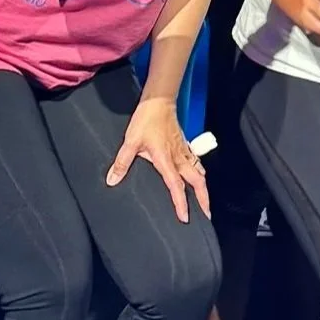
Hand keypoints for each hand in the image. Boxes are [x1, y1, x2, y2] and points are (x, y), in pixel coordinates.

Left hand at [106, 94, 210, 222]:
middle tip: (207, 214)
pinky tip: (199, 176)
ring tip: (206, 200)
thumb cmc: (146, 120)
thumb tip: (112, 180)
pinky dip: (200, 173)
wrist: (159, 101)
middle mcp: (179, 158)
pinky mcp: (185, 144)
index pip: (176, 186)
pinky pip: (196, 163)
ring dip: (203, 187)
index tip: (185, 217)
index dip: (181, 203)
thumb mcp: (131, 141)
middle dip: (203, 199)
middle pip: (197, 181)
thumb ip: (122, 162)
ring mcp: (184, 151)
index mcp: (166, 160)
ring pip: (199, 173)